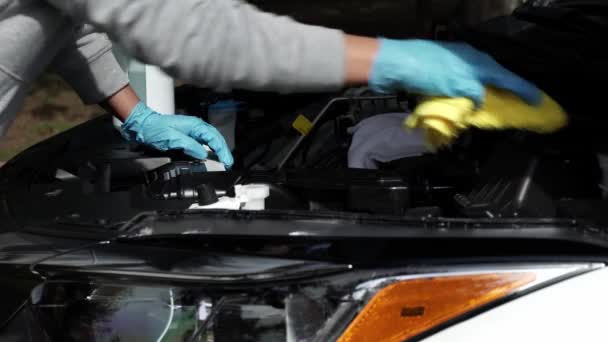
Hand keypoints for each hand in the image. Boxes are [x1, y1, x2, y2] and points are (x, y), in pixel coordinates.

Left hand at [120, 102, 233, 167]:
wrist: (142, 126)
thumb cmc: (155, 129)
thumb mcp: (172, 139)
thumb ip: (189, 146)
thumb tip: (203, 155)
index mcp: (195, 125)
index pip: (214, 139)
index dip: (222, 151)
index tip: (227, 161)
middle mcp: (195, 127)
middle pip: (216, 139)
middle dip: (224, 151)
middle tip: (229, 162)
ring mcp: (192, 132)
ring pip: (211, 140)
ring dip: (218, 150)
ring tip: (224, 160)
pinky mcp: (187, 137)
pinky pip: (203, 143)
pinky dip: (209, 150)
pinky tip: (211, 157)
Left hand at [367, 39, 540, 105]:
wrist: (396, 64)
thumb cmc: (426, 71)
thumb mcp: (457, 85)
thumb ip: (474, 94)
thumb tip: (479, 101)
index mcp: (478, 62)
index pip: (508, 77)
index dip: (524, 90)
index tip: (537, 100)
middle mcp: (469, 62)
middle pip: (495, 78)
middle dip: (507, 92)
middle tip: (518, 105)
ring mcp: (454, 67)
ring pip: (477, 83)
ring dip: (485, 96)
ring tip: (495, 109)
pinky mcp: (440, 74)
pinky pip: (462, 86)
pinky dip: (468, 96)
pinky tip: (467, 105)